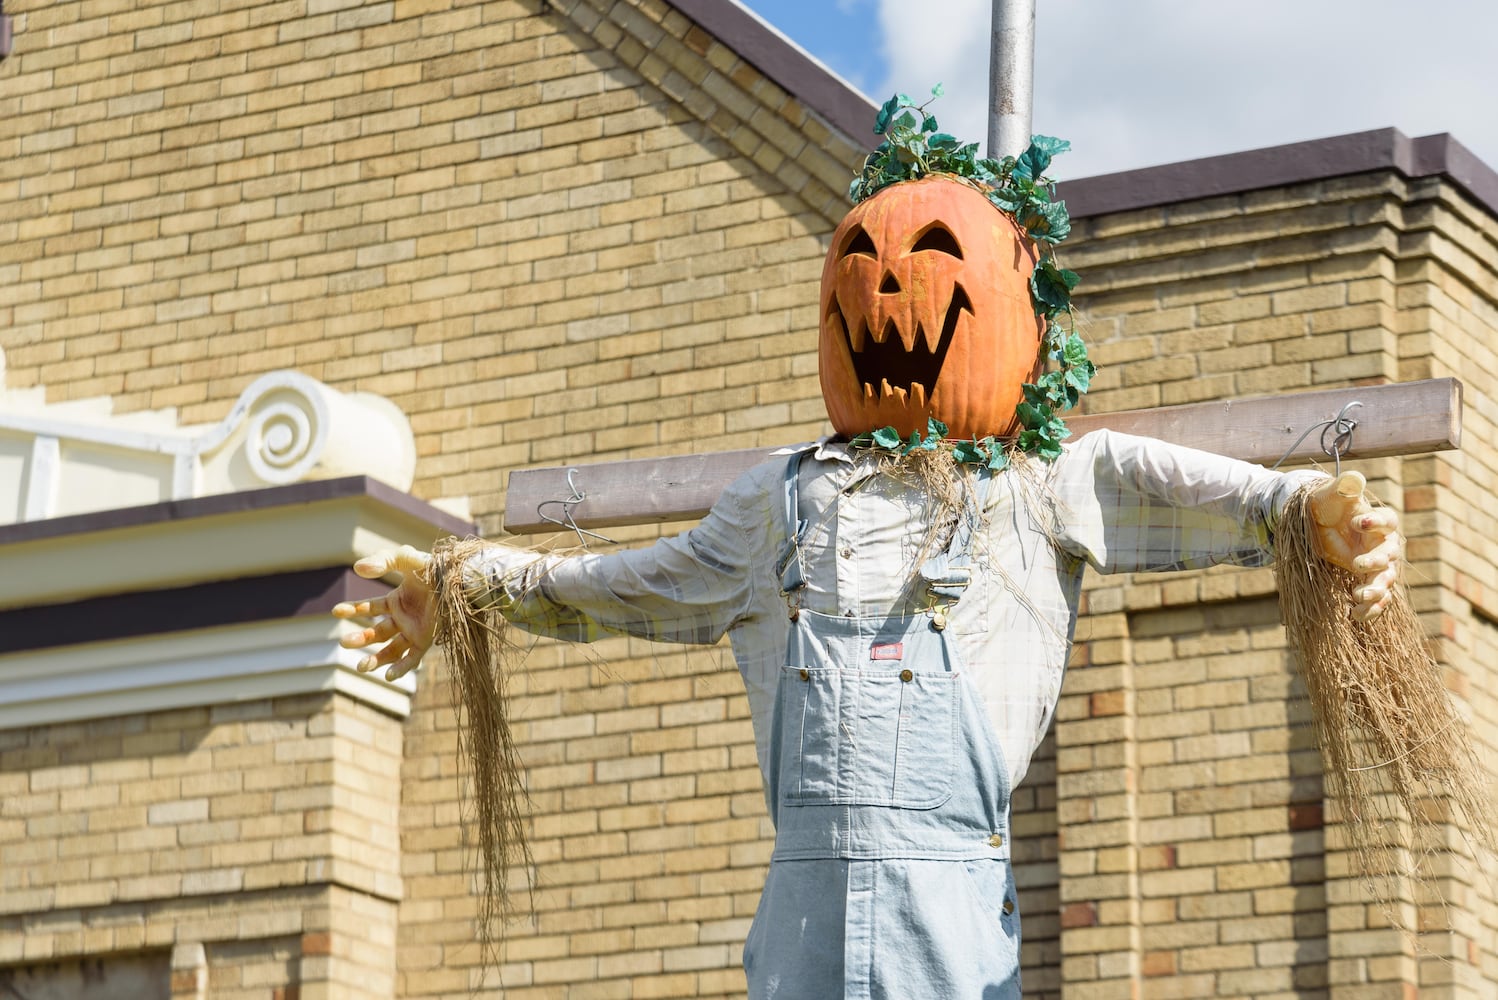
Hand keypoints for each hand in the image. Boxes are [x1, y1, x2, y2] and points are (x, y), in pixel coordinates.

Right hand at [332, 545, 436, 679]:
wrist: (460, 580)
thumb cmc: (434, 568)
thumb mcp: (406, 559)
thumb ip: (383, 561)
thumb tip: (357, 568)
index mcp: (396, 601)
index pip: (369, 609)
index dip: (352, 609)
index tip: (335, 610)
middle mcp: (403, 618)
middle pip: (377, 633)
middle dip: (360, 640)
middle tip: (345, 643)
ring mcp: (414, 631)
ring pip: (391, 650)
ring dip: (375, 660)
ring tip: (361, 667)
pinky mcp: (427, 640)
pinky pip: (412, 658)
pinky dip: (401, 668)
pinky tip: (388, 676)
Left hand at [1308, 471, 1401, 621]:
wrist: (1320, 525)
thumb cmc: (1329, 505)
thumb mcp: (1332, 494)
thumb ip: (1344, 487)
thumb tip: (1354, 478)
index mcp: (1379, 521)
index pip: (1388, 520)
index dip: (1377, 521)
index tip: (1358, 521)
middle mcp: (1384, 544)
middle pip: (1390, 555)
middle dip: (1376, 562)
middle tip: (1357, 565)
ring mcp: (1378, 565)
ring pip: (1386, 580)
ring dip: (1376, 590)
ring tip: (1357, 596)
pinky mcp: (1367, 580)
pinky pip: (1376, 598)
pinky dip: (1370, 609)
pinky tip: (1355, 616)